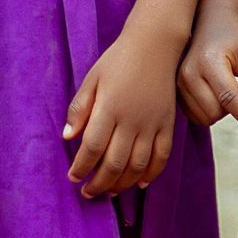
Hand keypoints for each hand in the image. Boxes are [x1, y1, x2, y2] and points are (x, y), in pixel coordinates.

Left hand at [65, 25, 183, 198]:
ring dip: (122, 184)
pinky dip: (152, 174)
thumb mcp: (92, 79)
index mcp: (110, 108)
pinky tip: (140, 184)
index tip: (73, 177)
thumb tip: (68, 137)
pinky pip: (162, 156)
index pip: (92, 148)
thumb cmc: (118, 60)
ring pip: (138, 165)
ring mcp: (153, 123)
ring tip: (109, 192)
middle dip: (98, 184)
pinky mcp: (168, 123)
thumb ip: (79, 108)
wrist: (156, 45)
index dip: (81, 167)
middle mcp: (132, 119)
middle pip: (114, 163)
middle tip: (88, 192)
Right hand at [177, 6, 237, 131]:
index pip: (229, 98)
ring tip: (225, 88)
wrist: (209, 23)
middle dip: (233, 109)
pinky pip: (194, 116)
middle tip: (237, 87)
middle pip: (215, 112)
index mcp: (210, 61)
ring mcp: (177, 83)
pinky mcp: (173, 90)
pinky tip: (212, 93)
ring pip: (204, 118)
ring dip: (220, 111)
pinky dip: (208, 111)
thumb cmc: (235, 38)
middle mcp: (188, 73)